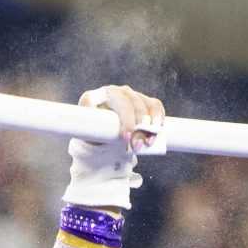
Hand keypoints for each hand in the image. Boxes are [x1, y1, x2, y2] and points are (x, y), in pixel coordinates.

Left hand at [65, 82, 165, 209]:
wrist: (100, 139)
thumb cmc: (92, 140)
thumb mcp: (89, 141)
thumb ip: (93, 141)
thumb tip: (98, 155)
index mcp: (93, 98)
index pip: (111, 101)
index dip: (123, 118)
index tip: (125, 138)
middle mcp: (112, 92)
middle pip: (129, 101)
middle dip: (136, 125)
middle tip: (138, 146)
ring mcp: (128, 94)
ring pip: (143, 103)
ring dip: (149, 123)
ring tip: (148, 143)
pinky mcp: (142, 100)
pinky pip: (154, 104)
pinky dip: (158, 116)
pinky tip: (159, 128)